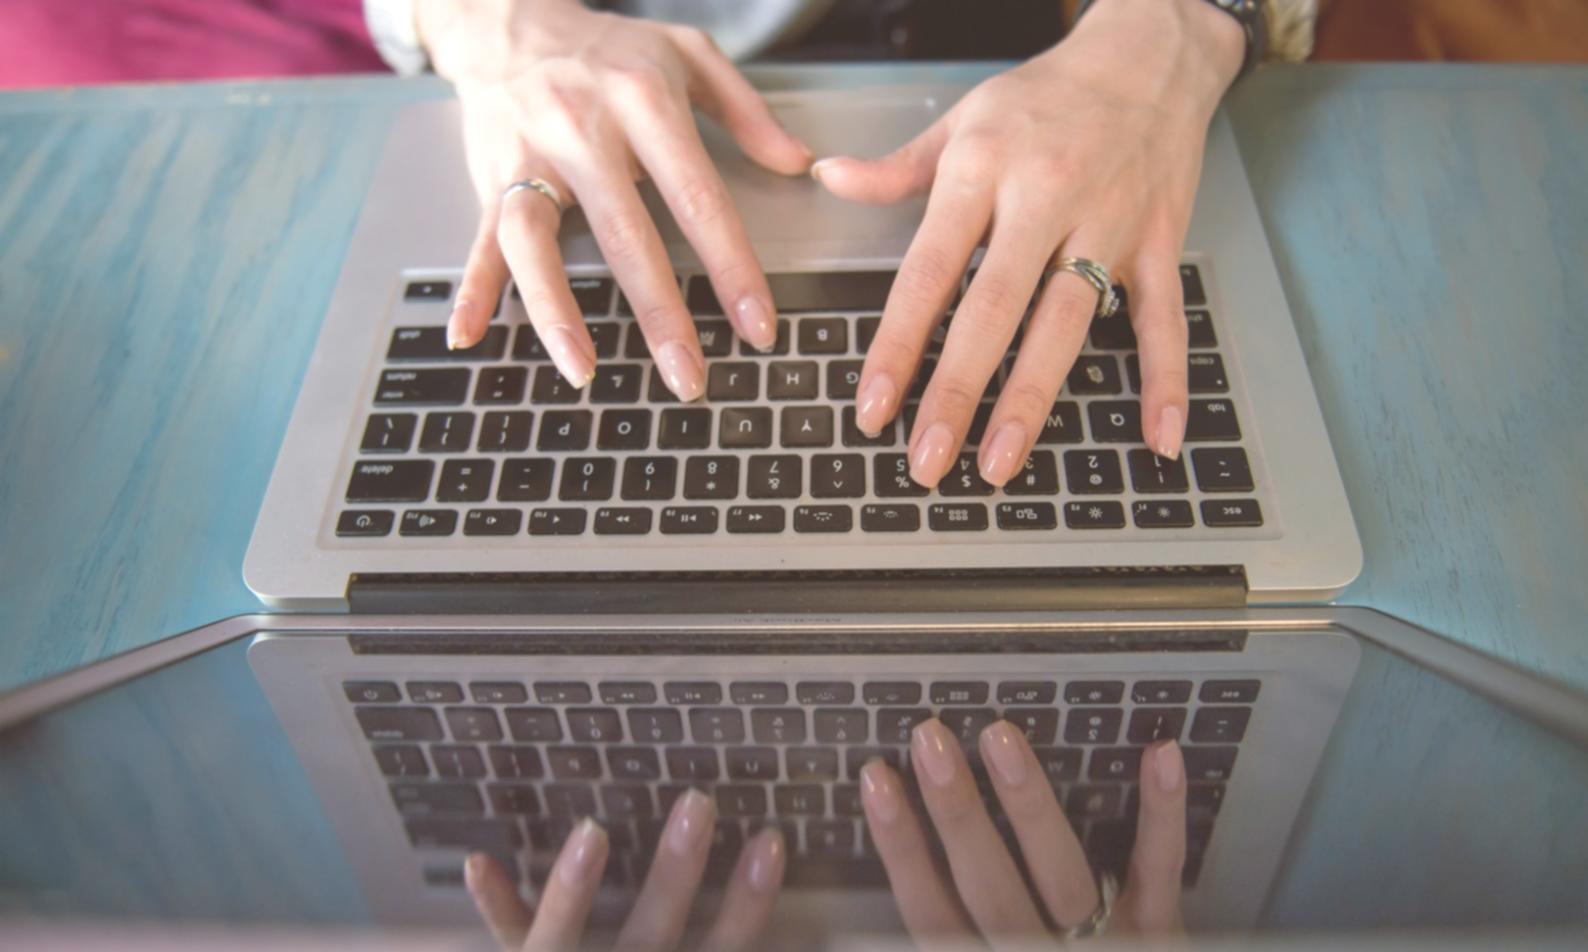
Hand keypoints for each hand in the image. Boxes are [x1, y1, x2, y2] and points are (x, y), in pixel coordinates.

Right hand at [416, 0, 812, 396]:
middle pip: (625, 235)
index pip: (698, 197)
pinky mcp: (490, 175)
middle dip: (660, 314)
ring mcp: (530, 155)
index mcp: (643, 100)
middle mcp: (582, 128)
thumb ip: (748, 109)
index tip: (757, 327)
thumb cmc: (607, 46)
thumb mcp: (688, 53)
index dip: (731, 267)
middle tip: (689, 377)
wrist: (508, 16)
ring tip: (584, 370)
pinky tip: (470, 334)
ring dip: (558, 312)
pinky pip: (480, 238)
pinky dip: (472, 288)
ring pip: (539, 242)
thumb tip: (799, 163)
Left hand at [465, 789, 786, 950]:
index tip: (771, 840)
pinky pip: (511, 940)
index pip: (725, 950)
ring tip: (591, 829)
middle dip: (675, 871)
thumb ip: (726, 943)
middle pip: (653, 934)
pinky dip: (496, 902)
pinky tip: (479, 860)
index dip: (749, 903)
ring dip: (575, 885)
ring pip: (567, 940)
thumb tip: (804, 937)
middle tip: (697, 803)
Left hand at [814, 0, 1244, 486]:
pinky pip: (1164, 320)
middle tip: (926, 458)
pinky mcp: (1158, 241)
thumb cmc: (1047, 95)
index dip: (898, 343)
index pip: (929, 270)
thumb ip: (897, 167)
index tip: (873, 405)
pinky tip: (1156, 439)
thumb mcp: (963, 119)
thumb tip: (827, 178)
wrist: (1149, 54)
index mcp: (984, 170)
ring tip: (998, 464)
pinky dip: (1165, 381)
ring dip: (1031, 400)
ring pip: (1066, 324)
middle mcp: (1044, 199)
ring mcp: (1107, 223)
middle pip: (994, 310)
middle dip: (957, 391)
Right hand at [861, 719, 1187, 941]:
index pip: (930, 910)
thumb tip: (896, 891)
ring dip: (1028, 801)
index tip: (875, 779)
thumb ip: (954, 935)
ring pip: (1058, 871)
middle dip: (958, 812)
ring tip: (1000, 736)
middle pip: (988, 885)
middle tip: (931, 738)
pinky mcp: (1160, 937)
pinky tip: (1159, 752)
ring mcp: (1102, 946)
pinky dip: (1163, 812)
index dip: (901, 846)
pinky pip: (1159, 870)